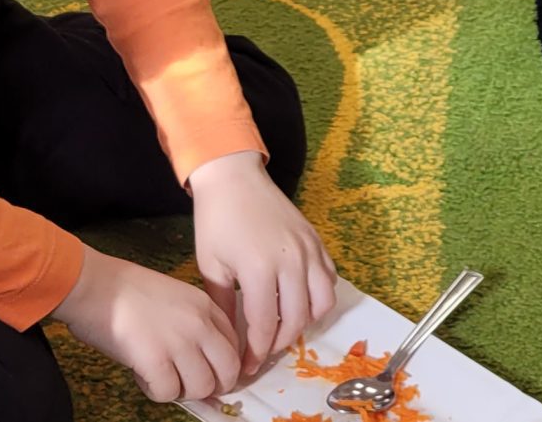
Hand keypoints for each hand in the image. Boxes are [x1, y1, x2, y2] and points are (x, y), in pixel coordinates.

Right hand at [55, 248, 241, 402]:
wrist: (91, 284)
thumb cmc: (122, 289)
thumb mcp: (172, 296)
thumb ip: (191, 324)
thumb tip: (200, 360)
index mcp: (204, 305)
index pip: (234, 345)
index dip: (223, 365)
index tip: (210, 372)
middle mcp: (199, 324)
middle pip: (228, 371)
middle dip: (212, 386)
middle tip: (189, 385)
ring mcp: (179, 343)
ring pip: (202, 388)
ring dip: (181, 390)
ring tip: (159, 377)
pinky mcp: (156, 361)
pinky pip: (169, 393)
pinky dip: (155, 391)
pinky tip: (141, 375)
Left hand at [190, 152, 337, 380]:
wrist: (233, 177)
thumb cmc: (216, 220)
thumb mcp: (212, 265)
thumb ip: (224, 304)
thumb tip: (229, 338)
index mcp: (259, 269)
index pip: (265, 325)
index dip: (256, 351)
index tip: (247, 365)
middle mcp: (291, 262)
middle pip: (297, 320)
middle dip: (279, 342)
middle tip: (263, 349)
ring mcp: (308, 251)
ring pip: (322, 304)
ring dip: (305, 323)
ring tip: (284, 327)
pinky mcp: (317, 242)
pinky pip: (329, 280)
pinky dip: (319, 297)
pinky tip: (300, 300)